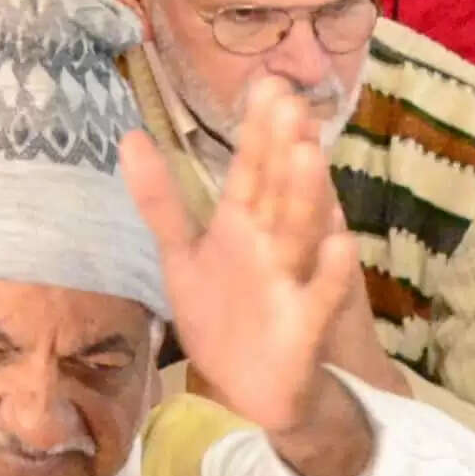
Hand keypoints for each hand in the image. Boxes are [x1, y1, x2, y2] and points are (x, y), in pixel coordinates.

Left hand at [122, 70, 372, 475]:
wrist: (249, 391)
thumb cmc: (222, 317)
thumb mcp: (183, 256)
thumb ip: (160, 199)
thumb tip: (131, 134)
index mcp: (243, 225)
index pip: (251, 169)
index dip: (256, 131)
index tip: (266, 84)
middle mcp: (273, 245)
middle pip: (279, 191)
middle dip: (283, 149)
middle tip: (290, 100)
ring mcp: (293, 282)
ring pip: (301, 234)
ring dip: (307, 196)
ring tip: (310, 152)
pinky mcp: (305, 326)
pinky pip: (321, 298)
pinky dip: (331, 274)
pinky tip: (343, 244)